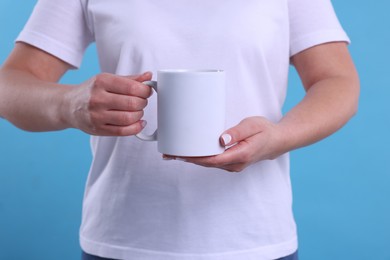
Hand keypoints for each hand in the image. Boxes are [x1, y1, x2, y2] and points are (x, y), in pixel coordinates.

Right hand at [65, 72, 152, 135]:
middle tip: (142, 101)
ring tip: (137, 111)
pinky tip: (138, 123)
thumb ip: (129, 79)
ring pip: (129, 118)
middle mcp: (98, 98)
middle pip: (132, 103)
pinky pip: (123, 131)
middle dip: (143, 103)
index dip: (145, 90)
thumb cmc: (91, 92)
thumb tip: (148, 76)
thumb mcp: (107, 80)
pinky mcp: (98, 129)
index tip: (146, 91)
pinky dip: (136, 128)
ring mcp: (97, 115)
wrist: (68, 106)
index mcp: (102, 82)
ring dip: (139, 115)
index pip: (131, 87)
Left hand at [165, 117, 286, 171]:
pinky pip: (213, 162)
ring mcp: (233, 165)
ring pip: (208, 164)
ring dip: (192, 159)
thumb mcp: (253, 125)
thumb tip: (221, 139)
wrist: (277, 141)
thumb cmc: (265, 131)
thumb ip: (237, 132)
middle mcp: (235, 164)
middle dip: (187, 159)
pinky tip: (190, 154)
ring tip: (174, 154)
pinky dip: (200, 158)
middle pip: (207, 164)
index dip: (195, 158)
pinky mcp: (231, 162)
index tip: (180, 155)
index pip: (212, 160)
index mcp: (240, 155)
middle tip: (168, 153)